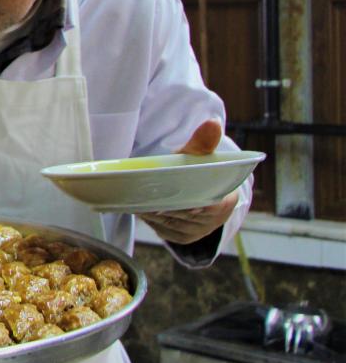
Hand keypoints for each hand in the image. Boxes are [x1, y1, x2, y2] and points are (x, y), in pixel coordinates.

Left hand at [140, 119, 238, 243]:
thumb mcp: (200, 155)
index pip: (209, 206)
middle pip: (185, 215)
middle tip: (144, 197)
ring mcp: (197, 232)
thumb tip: (212, 123)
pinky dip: (151, 220)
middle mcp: (213, 221)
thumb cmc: (198, 169)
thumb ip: (203, 141)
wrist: (199, 189)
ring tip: (136, 201)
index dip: (191, 204)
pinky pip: (163, 231)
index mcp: (226, 201)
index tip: (174, 200)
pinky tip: (139, 209)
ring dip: (154, 214)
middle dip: (165, 206)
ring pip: (171, 224)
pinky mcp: (181, 238)